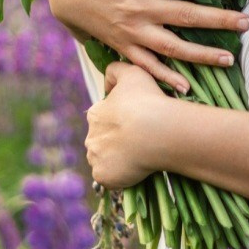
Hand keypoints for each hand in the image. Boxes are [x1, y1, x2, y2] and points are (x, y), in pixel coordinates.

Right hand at [46, 0, 248, 91]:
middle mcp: (140, 7)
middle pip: (187, 15)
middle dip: (220, 20)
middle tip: (248, 23)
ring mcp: (131, 30)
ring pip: (172, 46)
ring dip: (201, 54)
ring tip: (229, 59)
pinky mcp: (121, 46)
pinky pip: (146, 65)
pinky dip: (165, 77)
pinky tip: (187, 87)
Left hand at [85, 62, 171, 189]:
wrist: (158, 130)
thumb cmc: (148, 100)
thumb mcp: (133, 72)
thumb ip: (116, 70)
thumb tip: (107, 84)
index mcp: (95, 114)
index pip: (103, 120)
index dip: (120, 123)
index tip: (136, 124)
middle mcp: (90, 137)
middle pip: (102, 142)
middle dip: (116, 143)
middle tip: (139, 142)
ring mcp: (96, 158)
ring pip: (105, 161)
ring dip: (118, 160)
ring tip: (140, 157)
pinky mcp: (103, 176)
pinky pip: (110, 178)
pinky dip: (121, 176)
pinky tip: (137, 169)